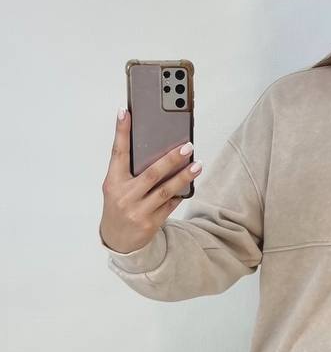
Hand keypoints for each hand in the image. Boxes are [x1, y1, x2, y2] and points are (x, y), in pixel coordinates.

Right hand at [99, 108, 202, 252]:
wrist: (117, 239)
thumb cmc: (119, 205)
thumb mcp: (116, 186)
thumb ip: (130, 170)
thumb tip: (156, 148)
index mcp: (113, 182)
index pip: (117, 153)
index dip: (121, 132)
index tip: (126, 112)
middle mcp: (124, 196)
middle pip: (151, 173)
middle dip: (171, 159)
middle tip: (187, 146)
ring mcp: (137, 211)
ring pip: (165, 190)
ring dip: (184, 177)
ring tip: (197, 165)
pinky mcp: (150, 223)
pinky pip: (170, 205)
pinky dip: (180, 194)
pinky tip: (189, 185)